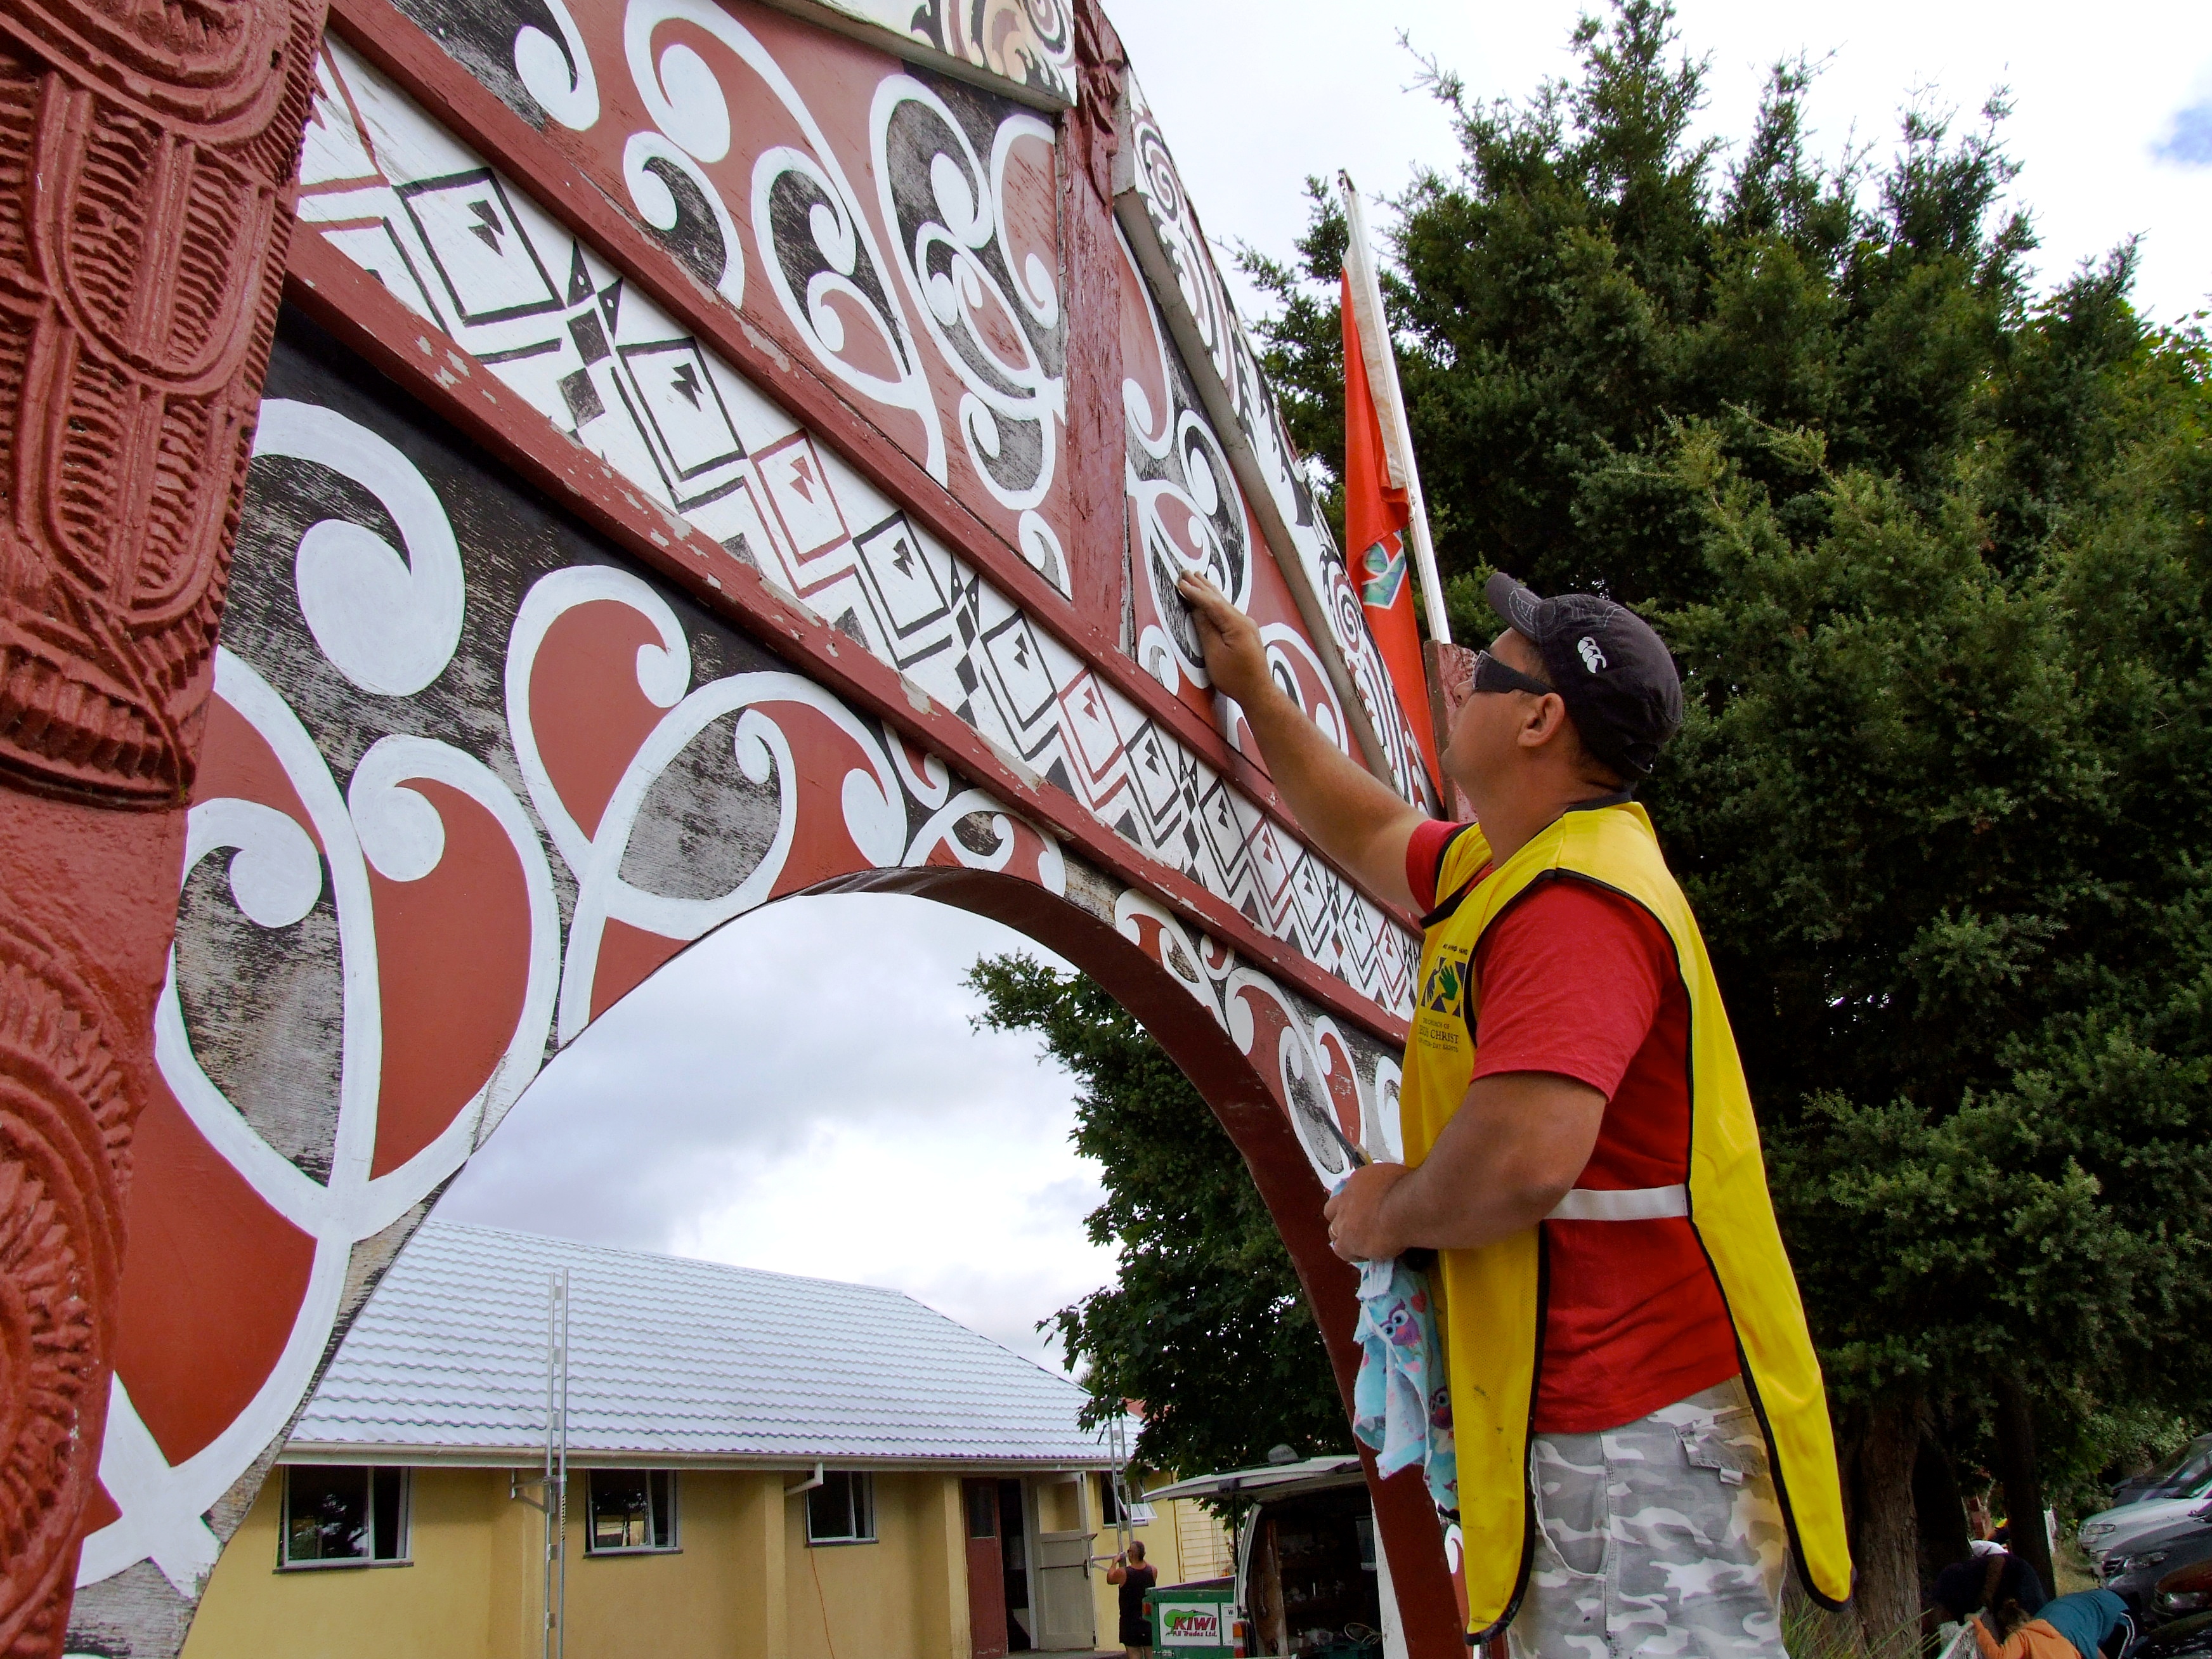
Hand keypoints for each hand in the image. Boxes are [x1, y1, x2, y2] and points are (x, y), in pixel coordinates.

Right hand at [1175, 572, 1270, 706]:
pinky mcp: (1246, 632)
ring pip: (1224, 603)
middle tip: (1186, 572)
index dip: (1194, 593)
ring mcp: (1246, 626)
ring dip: (1209, 591)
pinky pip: (1228, 611)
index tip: (1181, 582)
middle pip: (1218, 599)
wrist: (1258, 691)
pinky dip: (1217, 602)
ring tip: (1198, 578)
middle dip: (1201, 585)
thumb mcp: (1214, 654)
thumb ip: (1206, 629)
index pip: (1211, 603)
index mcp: (1236, 624)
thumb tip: (1198, 611)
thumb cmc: (1236, 678)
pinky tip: (1214, 598)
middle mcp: (1243, 621)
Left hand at [1324, 1161, 1411, 1261]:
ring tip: (1362, 1243)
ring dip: (1345, 1236)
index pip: (1350, 1192)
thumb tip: (1398, 1189)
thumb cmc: (1409, 1189)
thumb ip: (1391, 1185)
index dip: (1357, 1203)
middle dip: (1342, 1218)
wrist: (1405, 1208)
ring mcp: (1344, 1220)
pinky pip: (1341, 1250)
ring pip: (1333, 1231)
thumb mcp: (1399, 1177)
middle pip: (1332, 1210)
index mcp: (1359, 1180)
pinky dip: (1352, 1253)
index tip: (1368, 1210)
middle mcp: (1346, 1198)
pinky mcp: (1347, 1241)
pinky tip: (1366, 1255)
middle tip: (1359, 1225)